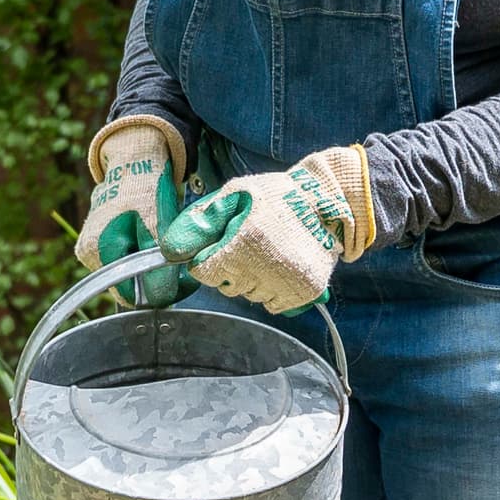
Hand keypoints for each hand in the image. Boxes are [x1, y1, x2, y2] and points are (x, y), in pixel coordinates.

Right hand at [77, 118, 188, 295]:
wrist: (136, 157)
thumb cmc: (146, 188)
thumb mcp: (156, 228)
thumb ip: (156, 267)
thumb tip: (159, 300)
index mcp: (98, 251)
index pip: (129, 295)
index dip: (157, 293)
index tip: (182, 282)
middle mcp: (88, 253)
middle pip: (127, 284)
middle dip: (155, 279)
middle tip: (182, 266)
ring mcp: (91, 245)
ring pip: (127, 271)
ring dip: (150, 266)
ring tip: (168, 247)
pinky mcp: (99, 238)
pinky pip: (125, 257)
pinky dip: (142, 253)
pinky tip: (154, 238)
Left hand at [158, 147, 375, 315]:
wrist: (329, 204)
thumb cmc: (277, 197)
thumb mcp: (234, 195)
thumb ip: (200, 221)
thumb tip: (170, 249)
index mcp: (245, 242)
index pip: (204, 272)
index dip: (208, 258)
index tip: (223, 244)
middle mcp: (266, 268)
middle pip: (226, 287)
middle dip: (230, 269)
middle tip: (249, 245)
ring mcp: (288, 283)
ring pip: (249, 297)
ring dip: (252, 280)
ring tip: (269, 252)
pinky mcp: (305, 293)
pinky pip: (273, 305)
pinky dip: (272, 290)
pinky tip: (281, 267)